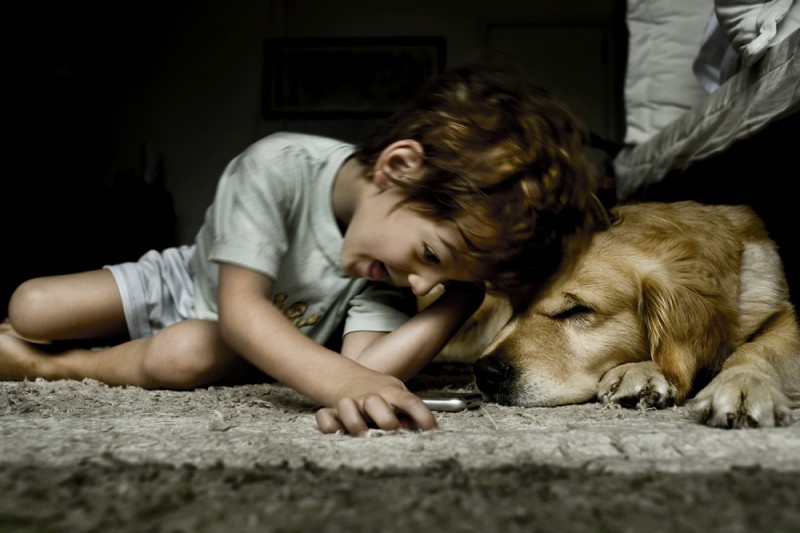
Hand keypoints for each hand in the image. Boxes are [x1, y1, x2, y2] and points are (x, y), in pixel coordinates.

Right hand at [315, 376, 437, 435]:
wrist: (348, 378)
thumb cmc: (381, 393)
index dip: (422, 416)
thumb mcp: (398, 395)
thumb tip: (422, 431)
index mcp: (392, 394)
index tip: (431, 430)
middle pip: (376, 403)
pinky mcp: (332, 411)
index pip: (410, 402)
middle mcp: (371, 398)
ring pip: (347, 407)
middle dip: (384, 418)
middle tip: (391, 430)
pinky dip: (329, 425)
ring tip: (362, 434)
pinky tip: (337, 432)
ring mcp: (350, 403)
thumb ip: (409, 412)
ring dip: (354, 421)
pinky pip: (324, 418)